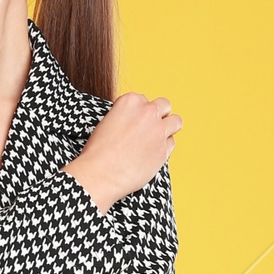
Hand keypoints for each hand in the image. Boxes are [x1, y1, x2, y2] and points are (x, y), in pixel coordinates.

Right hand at [65, 92, 181, 213]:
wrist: (99, 174)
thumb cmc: (98, 151)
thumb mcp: (107, 122)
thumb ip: (125, 116)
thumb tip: (135, 122)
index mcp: (130, 101)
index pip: (143, 99)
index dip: (139, 112)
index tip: (133, 122)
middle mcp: (147, 112)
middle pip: (164, 105)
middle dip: (159, 114)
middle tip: (150, 127)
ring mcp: (158, 130)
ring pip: (176, 121)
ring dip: (169, 127)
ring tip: (158, 137)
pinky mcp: (164, 150)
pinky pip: (171, 143)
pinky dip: (164, 147)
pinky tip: (153, 153)